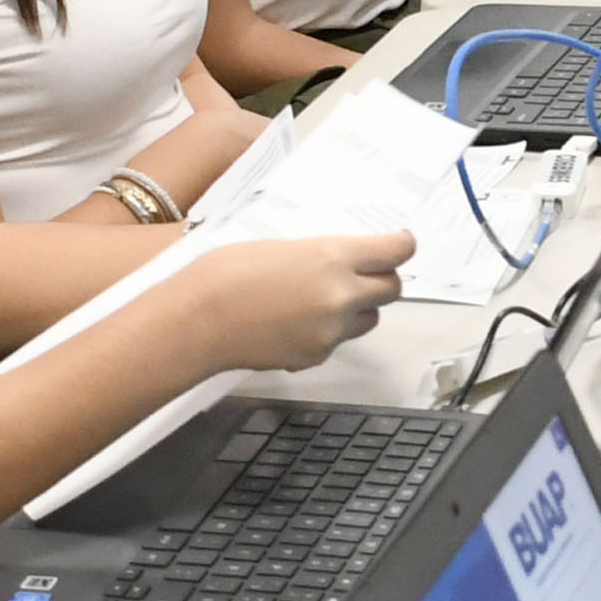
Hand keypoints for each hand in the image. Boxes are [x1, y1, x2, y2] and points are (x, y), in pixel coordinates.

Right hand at [179, 231, 411, 373]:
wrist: (198, 320)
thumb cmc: (226, 273)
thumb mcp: (283, 247)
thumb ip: (322, 255)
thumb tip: (345, 261)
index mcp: (332, 257)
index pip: (395, 252)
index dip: (403, 246)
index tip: (403, 244)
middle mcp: (341, 295)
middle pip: (392, 289)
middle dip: (383, 280)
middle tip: (366, 274)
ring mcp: (331, 331)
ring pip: (369, 319)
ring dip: (358, 309)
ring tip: (322, 301)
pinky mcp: (317, 356)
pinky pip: (337, 342)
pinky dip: (326, 333)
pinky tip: (294, 324)